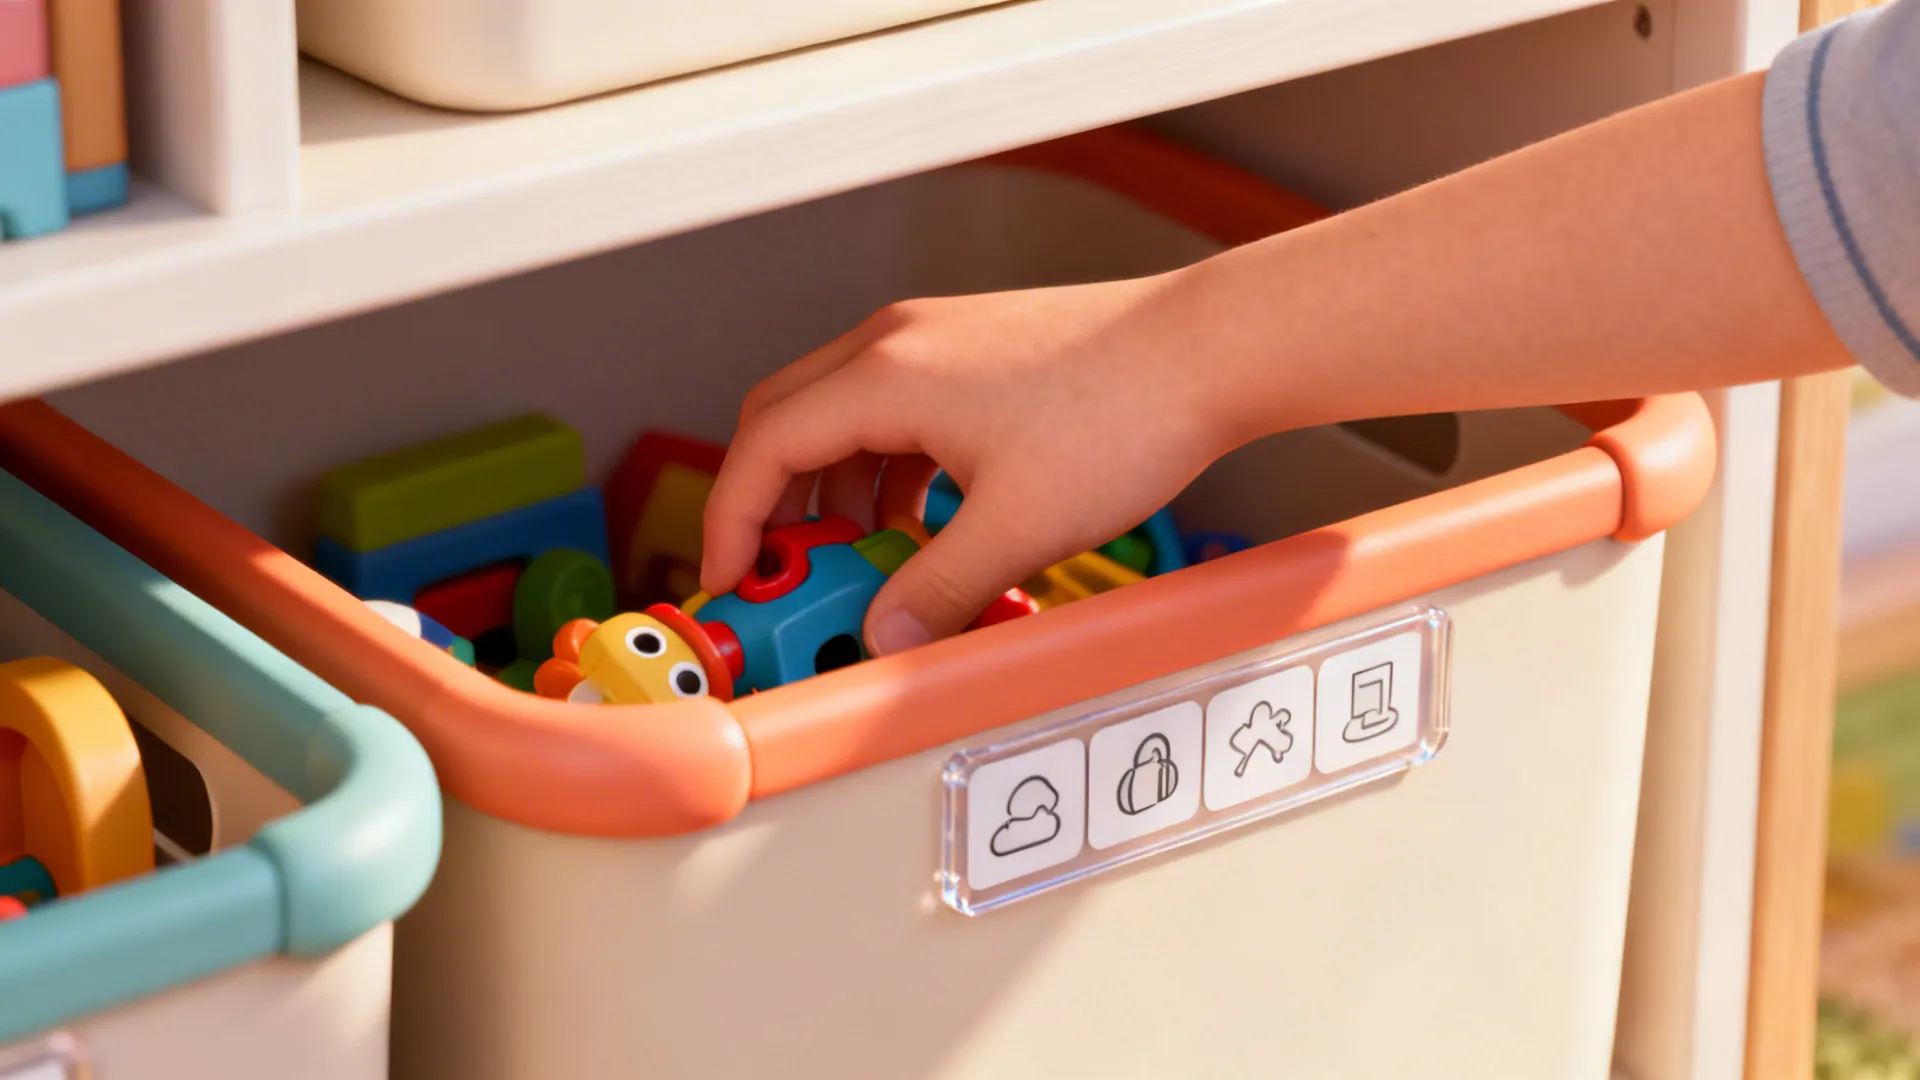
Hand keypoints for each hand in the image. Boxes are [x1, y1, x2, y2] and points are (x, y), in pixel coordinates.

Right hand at [700, 270, 1234, 655]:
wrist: (1210, 351)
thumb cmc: (1125, 413)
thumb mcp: (1017, 526)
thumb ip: (936, 590)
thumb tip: (882, 639)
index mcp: (886, 374)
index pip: (764, 448)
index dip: (732, 522)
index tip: (731, 579)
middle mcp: (897, 344)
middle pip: (786, 422)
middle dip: (772, 505)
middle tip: (780, 575)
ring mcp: (936, 343)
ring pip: (842, 418)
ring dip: (836, 492)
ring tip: (863, 564)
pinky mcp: (973, 355)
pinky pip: (896, 414)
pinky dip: (886, 472)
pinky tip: (923, 525)